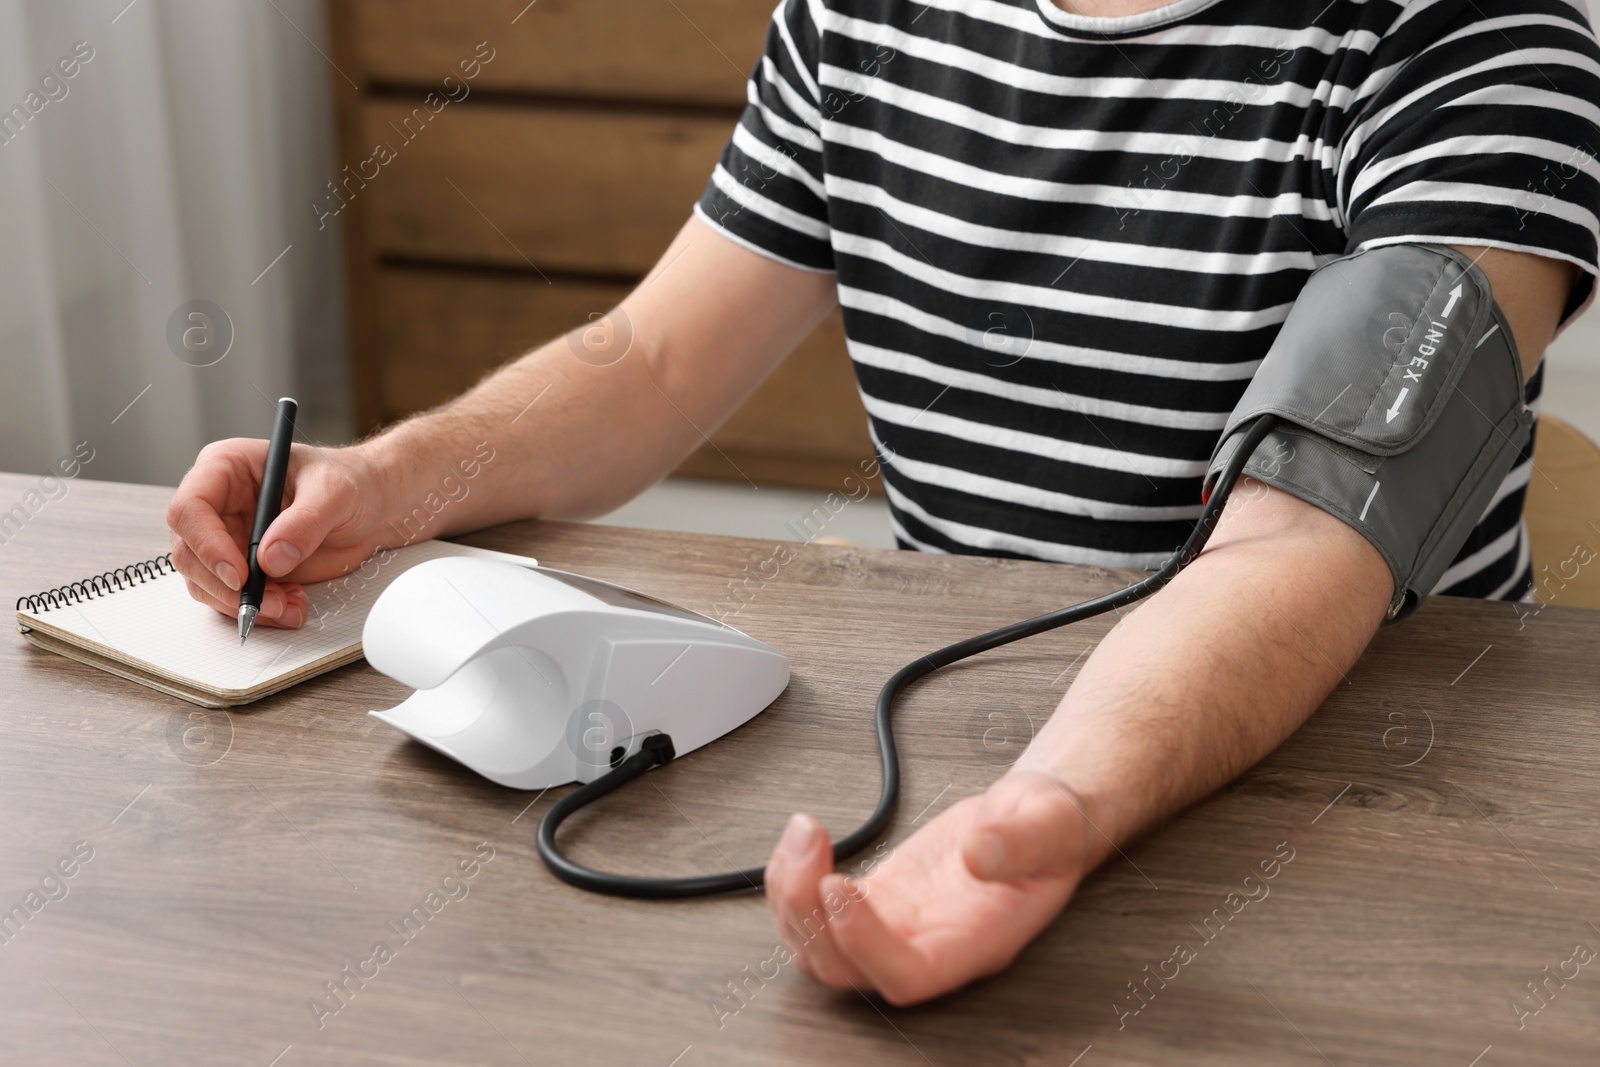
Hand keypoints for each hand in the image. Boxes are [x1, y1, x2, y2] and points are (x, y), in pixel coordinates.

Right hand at [166, 439, 389, 629]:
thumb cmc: (349, 481)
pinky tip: (292, 605)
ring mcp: (227, 537)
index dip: (207, 544)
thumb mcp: (334, 492)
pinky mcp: (243, 566)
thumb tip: (271, 559)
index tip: (240, 574)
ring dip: (244, 603)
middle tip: (269, 602)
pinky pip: (232, 597)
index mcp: (226, 467)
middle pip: (190, 552)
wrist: (370, 505)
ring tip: (289, 606)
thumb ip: (305, 522)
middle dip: (226, 587)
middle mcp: (218, 504)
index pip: (190, 507)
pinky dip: (260, 609)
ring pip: (206, 581)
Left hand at [763, 770, 1095, 1004]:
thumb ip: (1020, 842)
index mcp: (974, 942)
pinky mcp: (876, 898)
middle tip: (809, 845)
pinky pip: (816, 909)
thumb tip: (980, 853)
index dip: (862, 942)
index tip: (839, 886)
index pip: (907, 974)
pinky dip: (795, 878)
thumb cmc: (1048, 830)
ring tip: (803, 832)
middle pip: (845, 969)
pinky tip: (804, 837)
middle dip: (809, 913)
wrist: (1034, 819)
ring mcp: (894, 926)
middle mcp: (926, 945)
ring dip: (792, 896)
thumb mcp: (1049, 824)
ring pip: (818, 947)